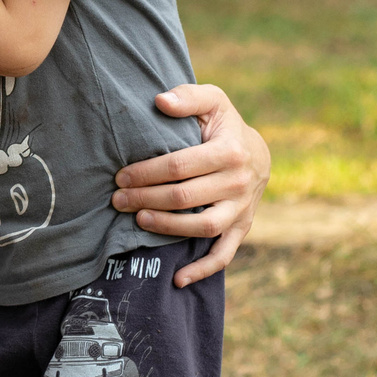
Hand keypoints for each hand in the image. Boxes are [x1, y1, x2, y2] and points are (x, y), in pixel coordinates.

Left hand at [109, 83, 269, 286]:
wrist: (258, 154)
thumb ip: (187, 97)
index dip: (146, 172)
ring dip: (167, 228)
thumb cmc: (224, 125)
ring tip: (138, 220)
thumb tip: (159, 100)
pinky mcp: (242, 228)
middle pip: (185, 197)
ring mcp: (242, 209)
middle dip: (146, 199)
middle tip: (117, 200)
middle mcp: (238, 183)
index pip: (179, 166)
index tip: (120, 176)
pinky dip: (203, 270)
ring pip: (202, 227)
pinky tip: (177, 280)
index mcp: (229, 151)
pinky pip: (224, 254)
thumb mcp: (213, 101)